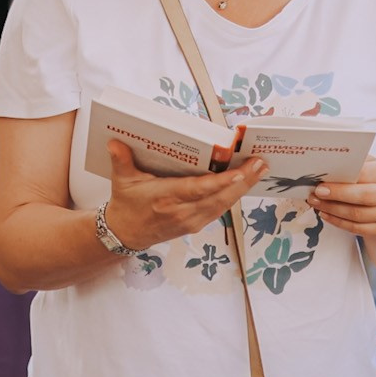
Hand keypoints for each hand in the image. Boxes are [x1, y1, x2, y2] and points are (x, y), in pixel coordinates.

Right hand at [101, 140, 262, 252]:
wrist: (126, 234)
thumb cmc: (127, 205)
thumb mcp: (121, 181)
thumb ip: (120, 160)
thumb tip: (115, 142)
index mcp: (166, 199)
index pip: (198, 190)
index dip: (221, 183)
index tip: (239, 172)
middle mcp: (182, 212)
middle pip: (219, 198)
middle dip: (243, 182)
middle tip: (261, 164)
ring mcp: (192, 221)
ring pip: (223, 205)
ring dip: (243, 188)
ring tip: (259, 170)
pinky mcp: (196, 224)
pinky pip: (220, 210)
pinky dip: (234, 196)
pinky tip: (245, 183)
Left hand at [312, 158, 375, 237]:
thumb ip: (358, 162)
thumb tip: (330, 162)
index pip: (364, 175)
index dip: (342, 180)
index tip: (322, 182)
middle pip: (363, 196)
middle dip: (336, 195)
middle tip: (316, 194)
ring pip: (357, 215)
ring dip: (333, 210)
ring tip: (317, 203)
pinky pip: (357, 228)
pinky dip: (339, 222)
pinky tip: (327, 214)